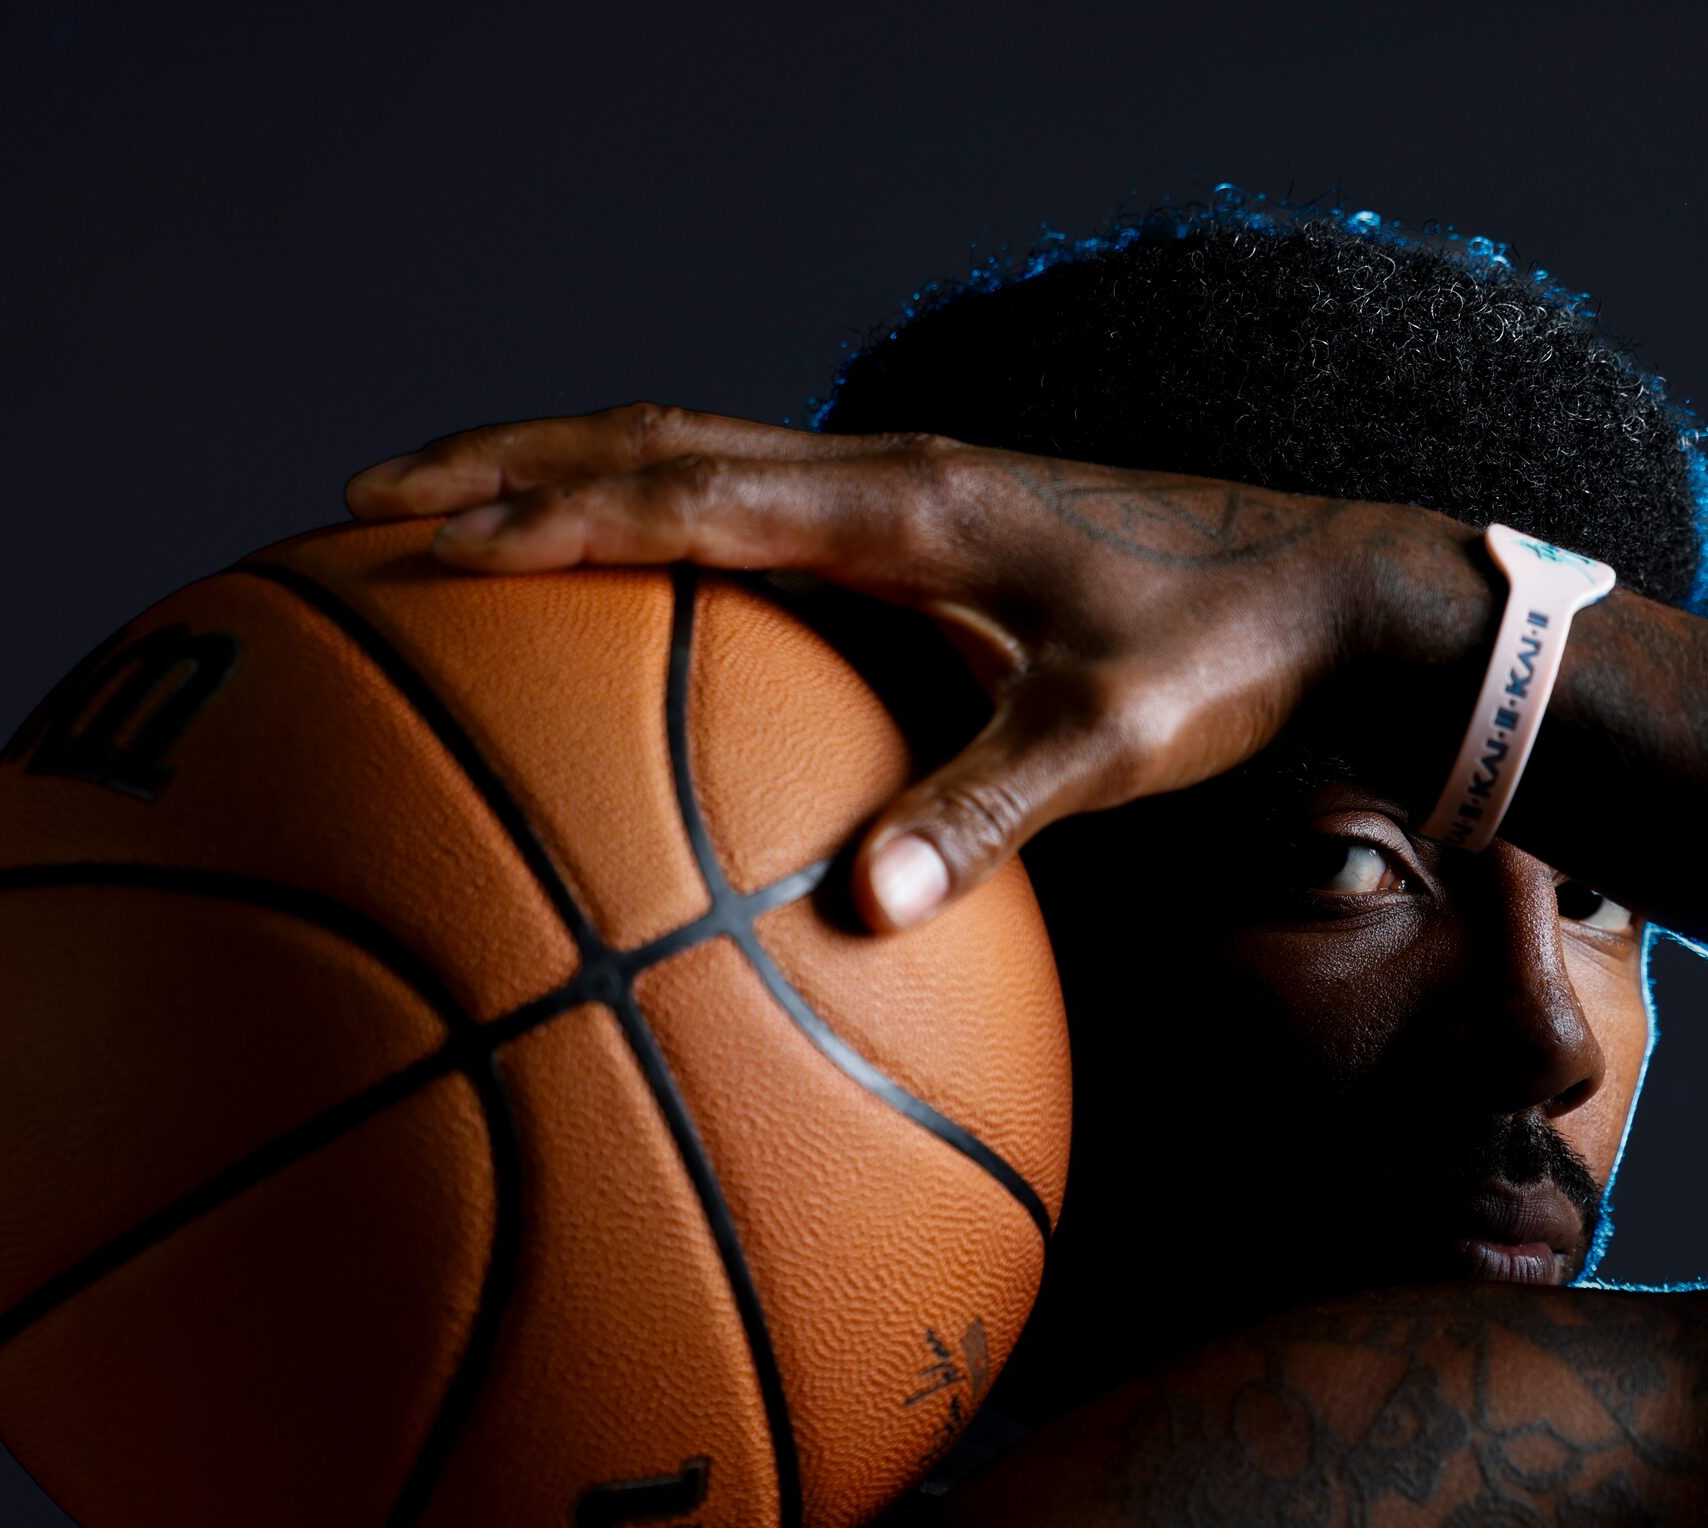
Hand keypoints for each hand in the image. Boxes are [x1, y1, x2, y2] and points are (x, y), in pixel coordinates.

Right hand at [345, 404, 1477, 929]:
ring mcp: (915, 484)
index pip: (687, 496)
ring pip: (704, 450)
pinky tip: (639, 573)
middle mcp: (894, 472)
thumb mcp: (1111, 744)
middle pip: (660, 439)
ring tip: (457, 505)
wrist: (1339, 592)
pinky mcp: (940, 515)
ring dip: (577, 467)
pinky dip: (668, 509)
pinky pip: (765, 495)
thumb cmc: (1232, 662)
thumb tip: (856, 908)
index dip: (546, 514)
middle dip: (510, 460)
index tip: (417, 537)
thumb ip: (983, 811)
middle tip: (368, 495)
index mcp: (912, 506)